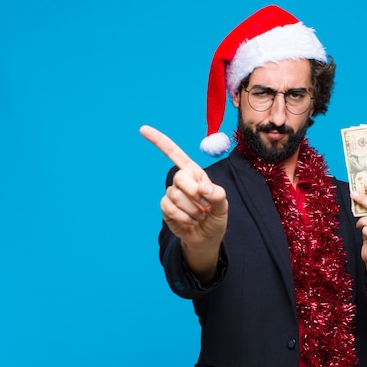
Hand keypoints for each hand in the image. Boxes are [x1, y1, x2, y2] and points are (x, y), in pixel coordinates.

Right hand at [140, 125, 227, 279]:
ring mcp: (172, 194)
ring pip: (176, 196)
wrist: (207, 237)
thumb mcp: (223, 206)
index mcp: (195, 174)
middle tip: (204, 204)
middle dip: (194, 192)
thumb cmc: (215, 217)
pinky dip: (183, 217)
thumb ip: (217, 195)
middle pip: (179, 177)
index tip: (143, 129)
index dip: (159, 141)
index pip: (175, 154)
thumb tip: (203, 188)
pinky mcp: (166, 208)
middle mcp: (181, 181)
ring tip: (199, 215)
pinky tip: (190, 221)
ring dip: (192, 209)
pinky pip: (170, 209)